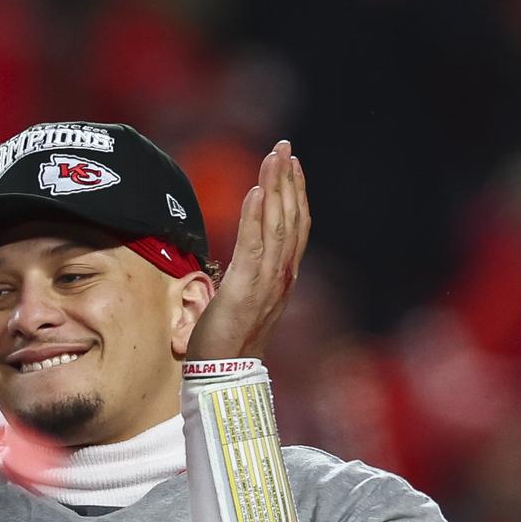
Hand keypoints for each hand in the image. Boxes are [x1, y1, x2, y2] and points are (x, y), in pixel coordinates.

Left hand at [188, 141, 310, 362]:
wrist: (224, 373)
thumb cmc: (225, 341)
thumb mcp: (241, 302)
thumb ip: (248, 278)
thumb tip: (243, 262)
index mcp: (283, 277)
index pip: (295, 227)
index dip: (296, 194)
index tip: (291, 166)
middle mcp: (283, 275)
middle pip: (291, 218)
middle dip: (289, 180)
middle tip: (284, 148)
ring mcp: (268, 281)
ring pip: (278, 225)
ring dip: (276, 188)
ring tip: (274, 158)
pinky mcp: (246, 287)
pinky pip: (254, 244)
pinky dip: (256, 216)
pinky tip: (256, 191)